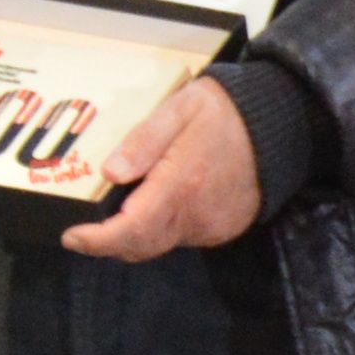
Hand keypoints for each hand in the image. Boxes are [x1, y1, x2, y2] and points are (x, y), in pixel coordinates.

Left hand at [59, 74, 267, 258]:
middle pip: (142, 246)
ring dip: (138, 233)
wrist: (282, 123)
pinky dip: (164, 228)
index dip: (98, 240)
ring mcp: (213, 226)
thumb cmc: (226, 110)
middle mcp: (197, 215)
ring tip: (127, 207)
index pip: (132, 228)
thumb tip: (110, 172)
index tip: (72, 237)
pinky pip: (183, 237)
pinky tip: (162, 203)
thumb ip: (144, 140)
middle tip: (88, 229)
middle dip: (110, 242)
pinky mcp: (224, 229)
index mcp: (182, 185)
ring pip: (161, 244)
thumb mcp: (180, 108)